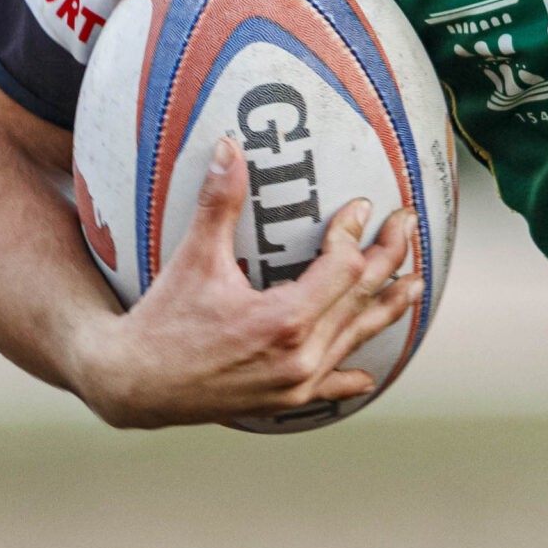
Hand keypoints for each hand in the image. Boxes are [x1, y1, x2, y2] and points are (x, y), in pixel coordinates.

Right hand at [65, 136, 421, 428]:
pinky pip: (327, 386)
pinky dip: (349, 376)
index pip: (342, 268)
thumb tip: (228, 146)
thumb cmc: (163, 320)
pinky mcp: (283, 401)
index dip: (353, 233)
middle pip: (360, 299)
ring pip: (354, 339)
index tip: (359, 206)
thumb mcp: (193, 257)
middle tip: (408, 223)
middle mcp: (300, 357)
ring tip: (416, 285)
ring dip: (386, 309)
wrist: (132, 385)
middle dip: (389, 258)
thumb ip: (219, 201)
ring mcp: (295, 384)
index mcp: (284, 321)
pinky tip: (367, 376)